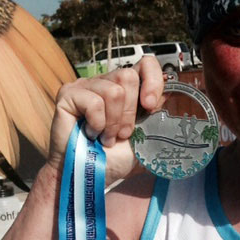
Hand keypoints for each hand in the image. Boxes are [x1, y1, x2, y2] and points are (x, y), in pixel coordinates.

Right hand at [48, 56, 164, 182]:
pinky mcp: (68, 94)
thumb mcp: (145, 137)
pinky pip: (93, 102)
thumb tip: (171, 95)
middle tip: (121, 134)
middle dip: (129, 112)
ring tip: (106, 137)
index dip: (152, 81)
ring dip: (113, 122)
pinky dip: (97, 124)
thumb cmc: (115, 159)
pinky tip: (91, 133)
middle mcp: (105, 82)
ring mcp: (85, 86)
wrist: (93, 175)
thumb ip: (156, 115)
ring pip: (113, 90)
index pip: (145, 64)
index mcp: (125, 89)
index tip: (149, 105)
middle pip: (128, 76)